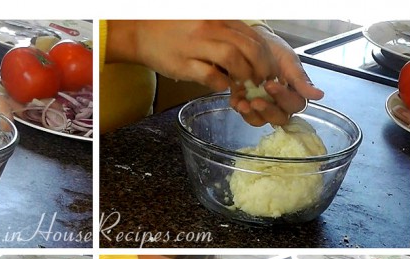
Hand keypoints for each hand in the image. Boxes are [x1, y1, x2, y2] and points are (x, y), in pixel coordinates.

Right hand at [106, 20, 277, 91]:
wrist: (140, 32)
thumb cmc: (173, 30)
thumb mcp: (205, 24)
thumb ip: (226, 35)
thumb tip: (250, 55)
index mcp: (218, 19)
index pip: (253, 36)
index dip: (266, 56)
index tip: (269, 70)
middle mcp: (210, 29)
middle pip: (248, 48)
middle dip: (260, 68)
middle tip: (262, 82)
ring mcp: (196, 46)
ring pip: (232, 59)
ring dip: (243, 76)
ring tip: (244, 86)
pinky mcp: (183, 64)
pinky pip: (209, 75)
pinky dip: (221, 84)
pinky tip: (223, 88)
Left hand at [230, 27, 324, 125]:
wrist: (253, 42)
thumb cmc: (275, 51)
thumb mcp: (289, 62)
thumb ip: (301, 80)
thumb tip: (320, 95)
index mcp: (294, 94)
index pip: (294, 105)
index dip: (283, 98)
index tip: (270, 84)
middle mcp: (279, 105)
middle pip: (278, 118)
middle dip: (267, 110)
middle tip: (255, 100)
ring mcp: (262, 106)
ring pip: (260, 120)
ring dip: (251, 114)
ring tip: (242, 103)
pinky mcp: (246, 104)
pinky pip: (244, 114)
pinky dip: (239, 108)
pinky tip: (234, 100)